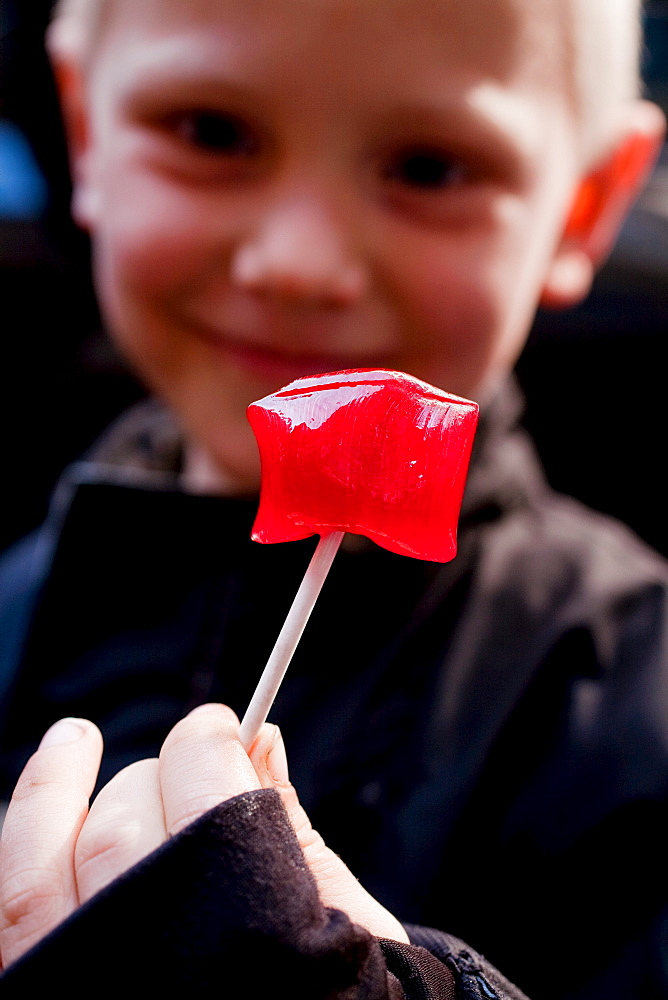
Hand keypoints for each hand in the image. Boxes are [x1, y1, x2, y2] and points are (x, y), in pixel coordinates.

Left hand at [0, 704, 406, 968]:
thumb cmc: (326, 996)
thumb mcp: (336, 920)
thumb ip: (290, 826)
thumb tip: (263, 736)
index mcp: (250, 948)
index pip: (209, 809)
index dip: (210, 747)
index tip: (221, 723)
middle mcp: (154, 978)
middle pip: (125, 832)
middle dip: (158, 773)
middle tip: (187, 759)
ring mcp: (85, 993)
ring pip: (44, 864)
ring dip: (56, 787)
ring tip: (74, 738)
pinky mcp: (39, 993)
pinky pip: (14, 903)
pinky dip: (24, 836)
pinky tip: (44, 795)